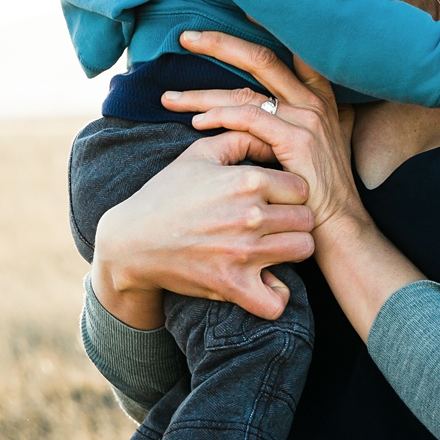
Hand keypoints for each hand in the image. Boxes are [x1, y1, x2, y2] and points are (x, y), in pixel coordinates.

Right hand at [89, 124, 315, 323]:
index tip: (276, 200)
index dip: (291, 193)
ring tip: (273, 248)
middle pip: (307, 219)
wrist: (131, 241)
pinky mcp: (232, 285)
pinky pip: (276, 301)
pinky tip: (264, 283)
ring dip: (291, 250)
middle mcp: (251, 216)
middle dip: (295, 220)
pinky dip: (275, 295)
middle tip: (276, 224)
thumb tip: (270, 139)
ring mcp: (243, 253)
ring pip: (303, 250)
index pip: (301, 188)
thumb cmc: (165, 193)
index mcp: (247, 181)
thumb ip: (239, 138)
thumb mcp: (198, 154)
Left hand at [161, 30, 367, 237]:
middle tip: (184, 36)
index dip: (263, 27)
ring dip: (202, 93)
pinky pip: (249, 118)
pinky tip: (197, 123)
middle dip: (218, 43)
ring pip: (245, 90)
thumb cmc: (320, 192)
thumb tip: (272, 108)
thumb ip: (299, 123)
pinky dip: (219, 117)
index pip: (287, 51)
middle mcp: (314, 101)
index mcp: (318, 98)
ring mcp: (307, 118)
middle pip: (260, 58)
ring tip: (169, 99)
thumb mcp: (315, 148)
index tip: (235, 10)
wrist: (339, 227)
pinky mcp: (297, 140)